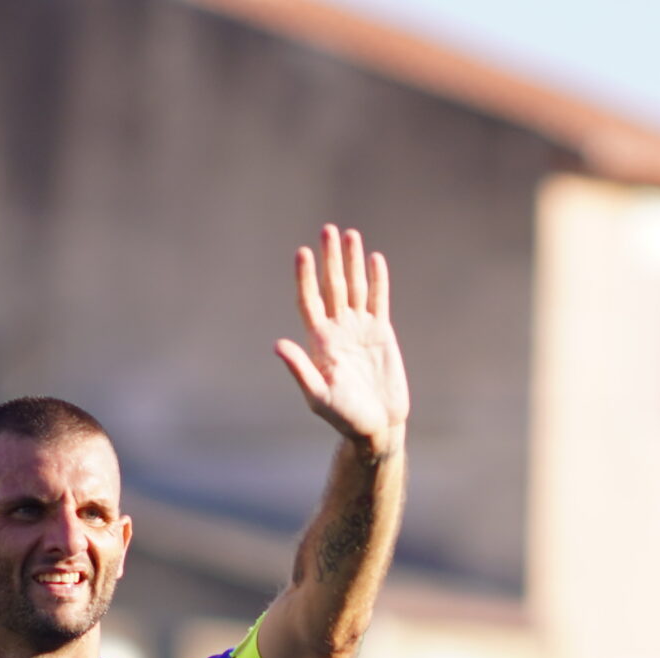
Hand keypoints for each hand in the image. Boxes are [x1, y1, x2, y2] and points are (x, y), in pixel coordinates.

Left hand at [275, 224, 409, 460]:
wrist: (377, 426)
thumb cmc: (345, 416)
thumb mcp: (319, 395)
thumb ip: (300, 369)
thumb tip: (277, 345)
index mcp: (319, 343)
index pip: (310, 302)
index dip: (305, 278)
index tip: (303, 252)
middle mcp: (337, 330)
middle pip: (332, 287)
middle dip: (330, 259)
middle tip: (327, 229)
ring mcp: (359, 329)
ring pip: (355, 288)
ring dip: (352, 262)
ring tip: (349, 234)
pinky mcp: (381, 333)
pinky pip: (378, 300)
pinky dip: (377, 280)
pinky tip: (374, 259)